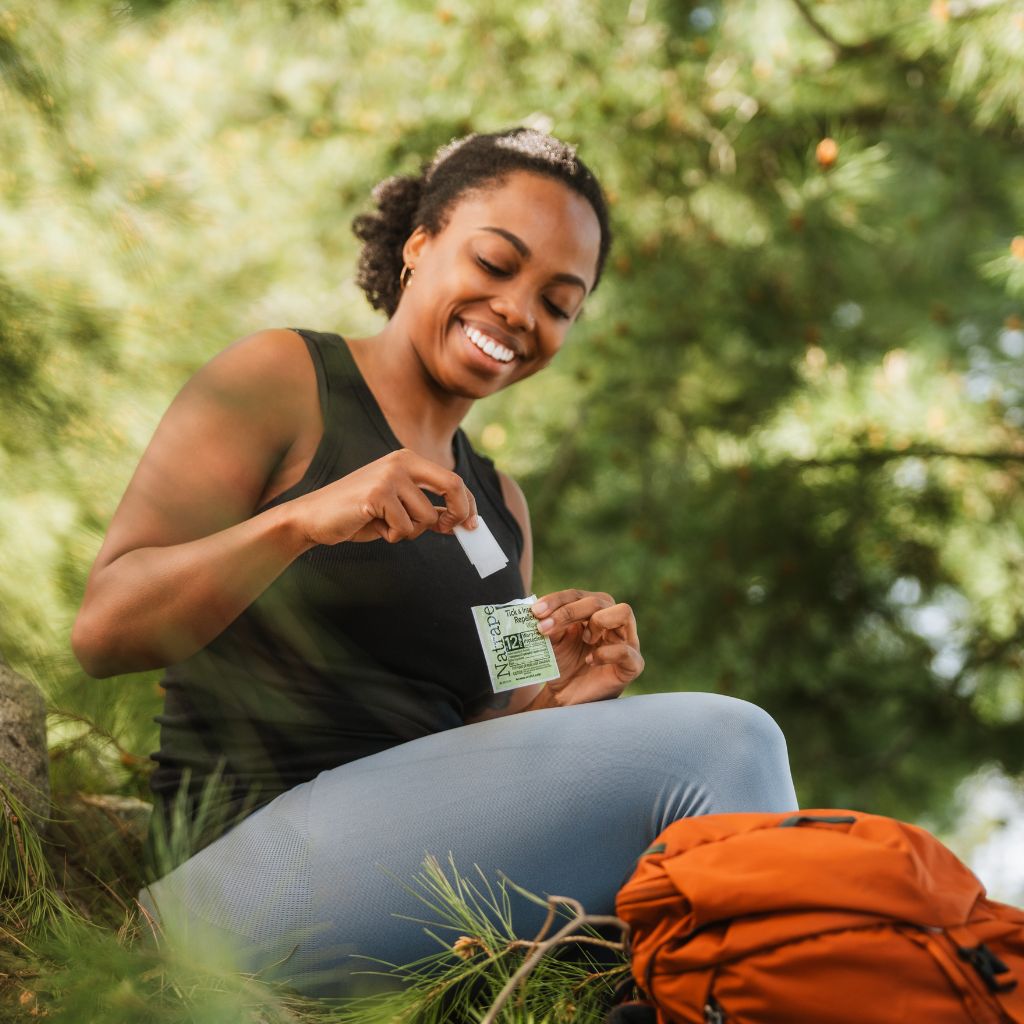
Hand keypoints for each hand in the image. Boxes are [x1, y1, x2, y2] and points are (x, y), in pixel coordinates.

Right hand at [292, 448, 477, 545]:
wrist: (314, 517)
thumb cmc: (358, 513)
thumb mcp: (399, 508)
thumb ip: (427, 509)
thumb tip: (461, 521)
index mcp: (408, 460)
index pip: (453, 479)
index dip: (468, 503)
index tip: (472, 524)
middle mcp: (401, 462)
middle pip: (453, 485)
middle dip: (460, 512)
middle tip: (450, 529)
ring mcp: (390, 476)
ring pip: (426, 517)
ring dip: (409, 531)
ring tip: (385, 524)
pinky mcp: (377, 494)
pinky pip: (404, 527)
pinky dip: (392, 535)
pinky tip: (373, 525)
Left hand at [531, 589, 643, 704]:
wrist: (567, 697)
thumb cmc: (563, 665)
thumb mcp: (552, 642)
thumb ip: (550, 624)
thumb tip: (537, 611)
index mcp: (593, 611)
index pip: (578, 596)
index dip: (557, 600)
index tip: (535, 612)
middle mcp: (613, 621)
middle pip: (598, 600)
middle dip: (569, 611)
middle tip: (544, 627)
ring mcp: (626, 641)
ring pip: (624, 611)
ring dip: (598, 620)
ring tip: (584, 639)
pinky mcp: (633, 665)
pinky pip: (626, 651)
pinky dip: (606, 653)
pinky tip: (590, 661)